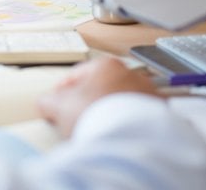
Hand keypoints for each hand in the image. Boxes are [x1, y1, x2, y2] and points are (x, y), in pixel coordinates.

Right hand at [38, 56, 158, 137]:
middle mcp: (131, 73)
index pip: (77, 75)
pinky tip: (118, 136)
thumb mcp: (59, 106)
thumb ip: (48, 100)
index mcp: (105, 65)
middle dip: (88, 102)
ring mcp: (148, 93)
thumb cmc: (94, 115)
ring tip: (99, 131)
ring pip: (121, 102)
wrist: (129, 140)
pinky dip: (128, 124)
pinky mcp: (160, 114)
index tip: (56, 104)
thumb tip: (46, 102)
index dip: (62, 91)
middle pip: (101, 87)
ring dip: (110, 113)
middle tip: (77, 120)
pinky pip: (138, 117)